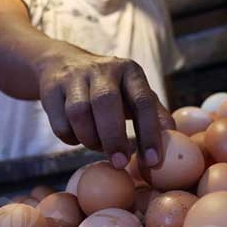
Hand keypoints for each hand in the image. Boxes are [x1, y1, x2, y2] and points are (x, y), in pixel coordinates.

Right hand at [37, 51, 173, 168]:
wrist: (62, 64)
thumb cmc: (110, 89)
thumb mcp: (134, 94)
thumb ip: (154, 114)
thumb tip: (175, 140)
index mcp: (130, 71)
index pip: (143, 101)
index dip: (150, 133)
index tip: (153, 161)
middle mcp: (102, 69)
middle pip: (106, 102)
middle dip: (114, 137)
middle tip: (120, 163)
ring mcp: (74, 77)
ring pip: (79, 113)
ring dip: (90, 139)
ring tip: (98, 146)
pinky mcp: (51, 89)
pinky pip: (60, 123)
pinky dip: (71, 138)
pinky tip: (78, 136)